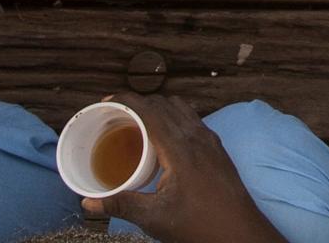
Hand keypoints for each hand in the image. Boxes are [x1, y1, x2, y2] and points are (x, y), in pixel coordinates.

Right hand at [81, 92, 285, 242]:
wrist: (239, 233)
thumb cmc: (199, 225)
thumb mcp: (154, 217)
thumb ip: (120, 205)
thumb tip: (88, 203)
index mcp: (180, 148)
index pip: (150, 110)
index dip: (127, 99)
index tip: (107, 101)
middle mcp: (197, 137)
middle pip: (164, 105)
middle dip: (139, 103)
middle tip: (117, 117)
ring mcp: (210, 141)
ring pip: (181, 110)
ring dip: (158, 110)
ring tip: (138, 126)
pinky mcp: (217, 149)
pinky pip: (193, 121)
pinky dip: (174, 120)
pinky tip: (164, 142)